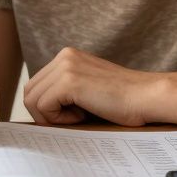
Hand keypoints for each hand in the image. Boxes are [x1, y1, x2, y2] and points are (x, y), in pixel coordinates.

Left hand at [23, 47, 149, 125]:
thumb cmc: (122, 102)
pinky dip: (59, 119)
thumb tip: (37, 111)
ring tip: (80, 117)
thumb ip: (64, 92)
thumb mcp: (86, 89)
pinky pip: (43, 107)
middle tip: (74, 119)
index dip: (47, 108)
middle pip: (29, 92)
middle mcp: (64, 56)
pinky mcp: (69, 81)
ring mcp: (65, 66)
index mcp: (67, 56)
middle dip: (45, 114)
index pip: (36, 86)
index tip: (72, 115)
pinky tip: (83, 116)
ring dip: (52, 117)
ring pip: (32, 100)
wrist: (147, 97)